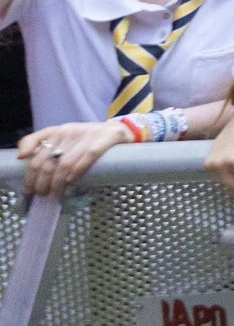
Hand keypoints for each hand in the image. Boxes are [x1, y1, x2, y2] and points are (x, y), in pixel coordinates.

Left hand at [16, 119, 134, 196]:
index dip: (29, 169)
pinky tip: (71, 181)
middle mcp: (70, 130)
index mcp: (59, 130)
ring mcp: (88, 134)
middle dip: (42, 182)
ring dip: (57, 183)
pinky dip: (77, 170)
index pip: (36, 144)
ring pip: (65, 162)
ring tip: (55, 194)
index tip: (28, 187)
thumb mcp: (65, 139)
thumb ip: (44, 146)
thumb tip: (21, 157)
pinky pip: (88, 156)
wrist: (121, 130)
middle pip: (48, 160)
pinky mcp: (105, 139)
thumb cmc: (89, 140)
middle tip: (42, 195)